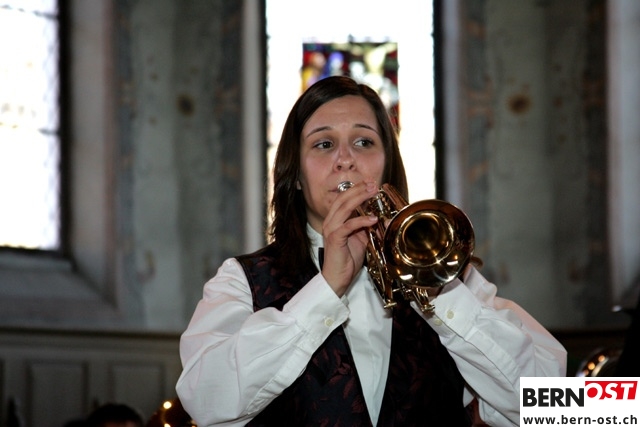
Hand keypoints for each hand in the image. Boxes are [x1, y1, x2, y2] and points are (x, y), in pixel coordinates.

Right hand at [321, 180, 378, 295]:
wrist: (338, 277)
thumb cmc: (348, 259)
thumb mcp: (361, 239)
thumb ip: (367, 227)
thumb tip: (380, 218)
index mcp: (335, 220)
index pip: (344, 199)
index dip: (357, 189)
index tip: (370, 182)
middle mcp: (330, 221)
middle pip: (343, 199)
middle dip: (359, 189)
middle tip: (372, 183)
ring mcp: (331, 229)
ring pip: (344, 208)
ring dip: (359, 198)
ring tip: (372, 192)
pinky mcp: (335, 238)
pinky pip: (348, 226)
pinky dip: (361, 221)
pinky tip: (372, 218)